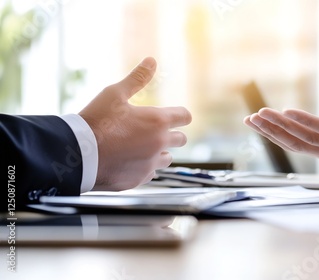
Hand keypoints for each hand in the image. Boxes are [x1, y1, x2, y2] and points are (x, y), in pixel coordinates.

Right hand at [79, 57, 191, 190]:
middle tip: (154, 130)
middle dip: (172, 134)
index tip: (174, 115)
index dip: (180, 114)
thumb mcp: (114, 94)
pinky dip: (144, 167)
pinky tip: (130, 161)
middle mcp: (160, 144)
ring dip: (160, 152)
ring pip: (167, 158)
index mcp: (158, 121)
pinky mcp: (140, 179)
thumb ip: (137, 78)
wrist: (77, 155)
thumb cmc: (95, 121)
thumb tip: (152, 60)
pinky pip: (150, 173)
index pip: (185, 116)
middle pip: (181, 139)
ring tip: (141, 147)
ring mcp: (151, 164)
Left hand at [243, 77, 318, 163]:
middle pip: (307, 141)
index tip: (284, 110)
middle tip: (257, 114)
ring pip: (300, 146)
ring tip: (252, 121)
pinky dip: (281, 136)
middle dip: (280, 128)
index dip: (306, 122)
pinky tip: (265, 127)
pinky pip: (301, 145)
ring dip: (274, 134)